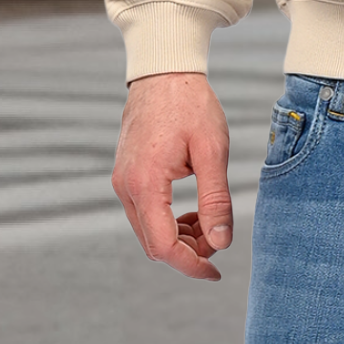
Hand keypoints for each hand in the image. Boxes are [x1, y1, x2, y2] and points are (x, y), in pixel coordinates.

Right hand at [112, 72, 232, 279]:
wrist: (163, 72)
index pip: (163, 246)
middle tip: (219, 238)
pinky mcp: (125, 176)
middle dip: (188, 252)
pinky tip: (192, 212)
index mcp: (145, 184)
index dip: (191, 265)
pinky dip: (168, 222)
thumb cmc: (190, 105)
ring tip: (209, 222)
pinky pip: (144, 214)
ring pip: (148, 232)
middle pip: (153, 244)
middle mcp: (125, 187)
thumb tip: (221, 243)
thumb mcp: (212, 151)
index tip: (216, 272)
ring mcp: (121, 182)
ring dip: (179, 238)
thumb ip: (215, 200)